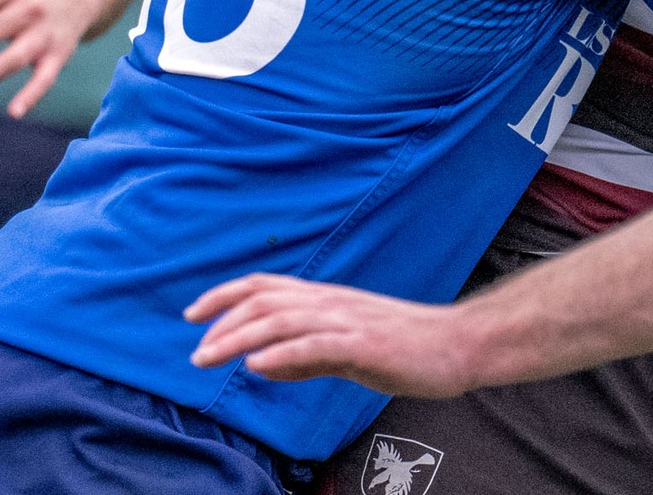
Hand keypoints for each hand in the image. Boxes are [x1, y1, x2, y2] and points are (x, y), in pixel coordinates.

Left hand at [185, 274, 478, 397]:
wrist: (459, 345)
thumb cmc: (407, 348)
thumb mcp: (349, 351)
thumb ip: (306, 357)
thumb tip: (264, 365)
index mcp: (328, 301)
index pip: (266, 286)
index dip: (225, 295)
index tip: (193, 314)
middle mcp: (333, 304)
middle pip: (265, 301)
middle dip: (222, 323)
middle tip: (196, 354)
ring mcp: (349, 322)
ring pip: (282, 320)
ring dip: (239, 338)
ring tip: (208, 358)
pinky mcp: (366, 344)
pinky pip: (316, 346)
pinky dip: (282, 354)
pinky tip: (258, 366)